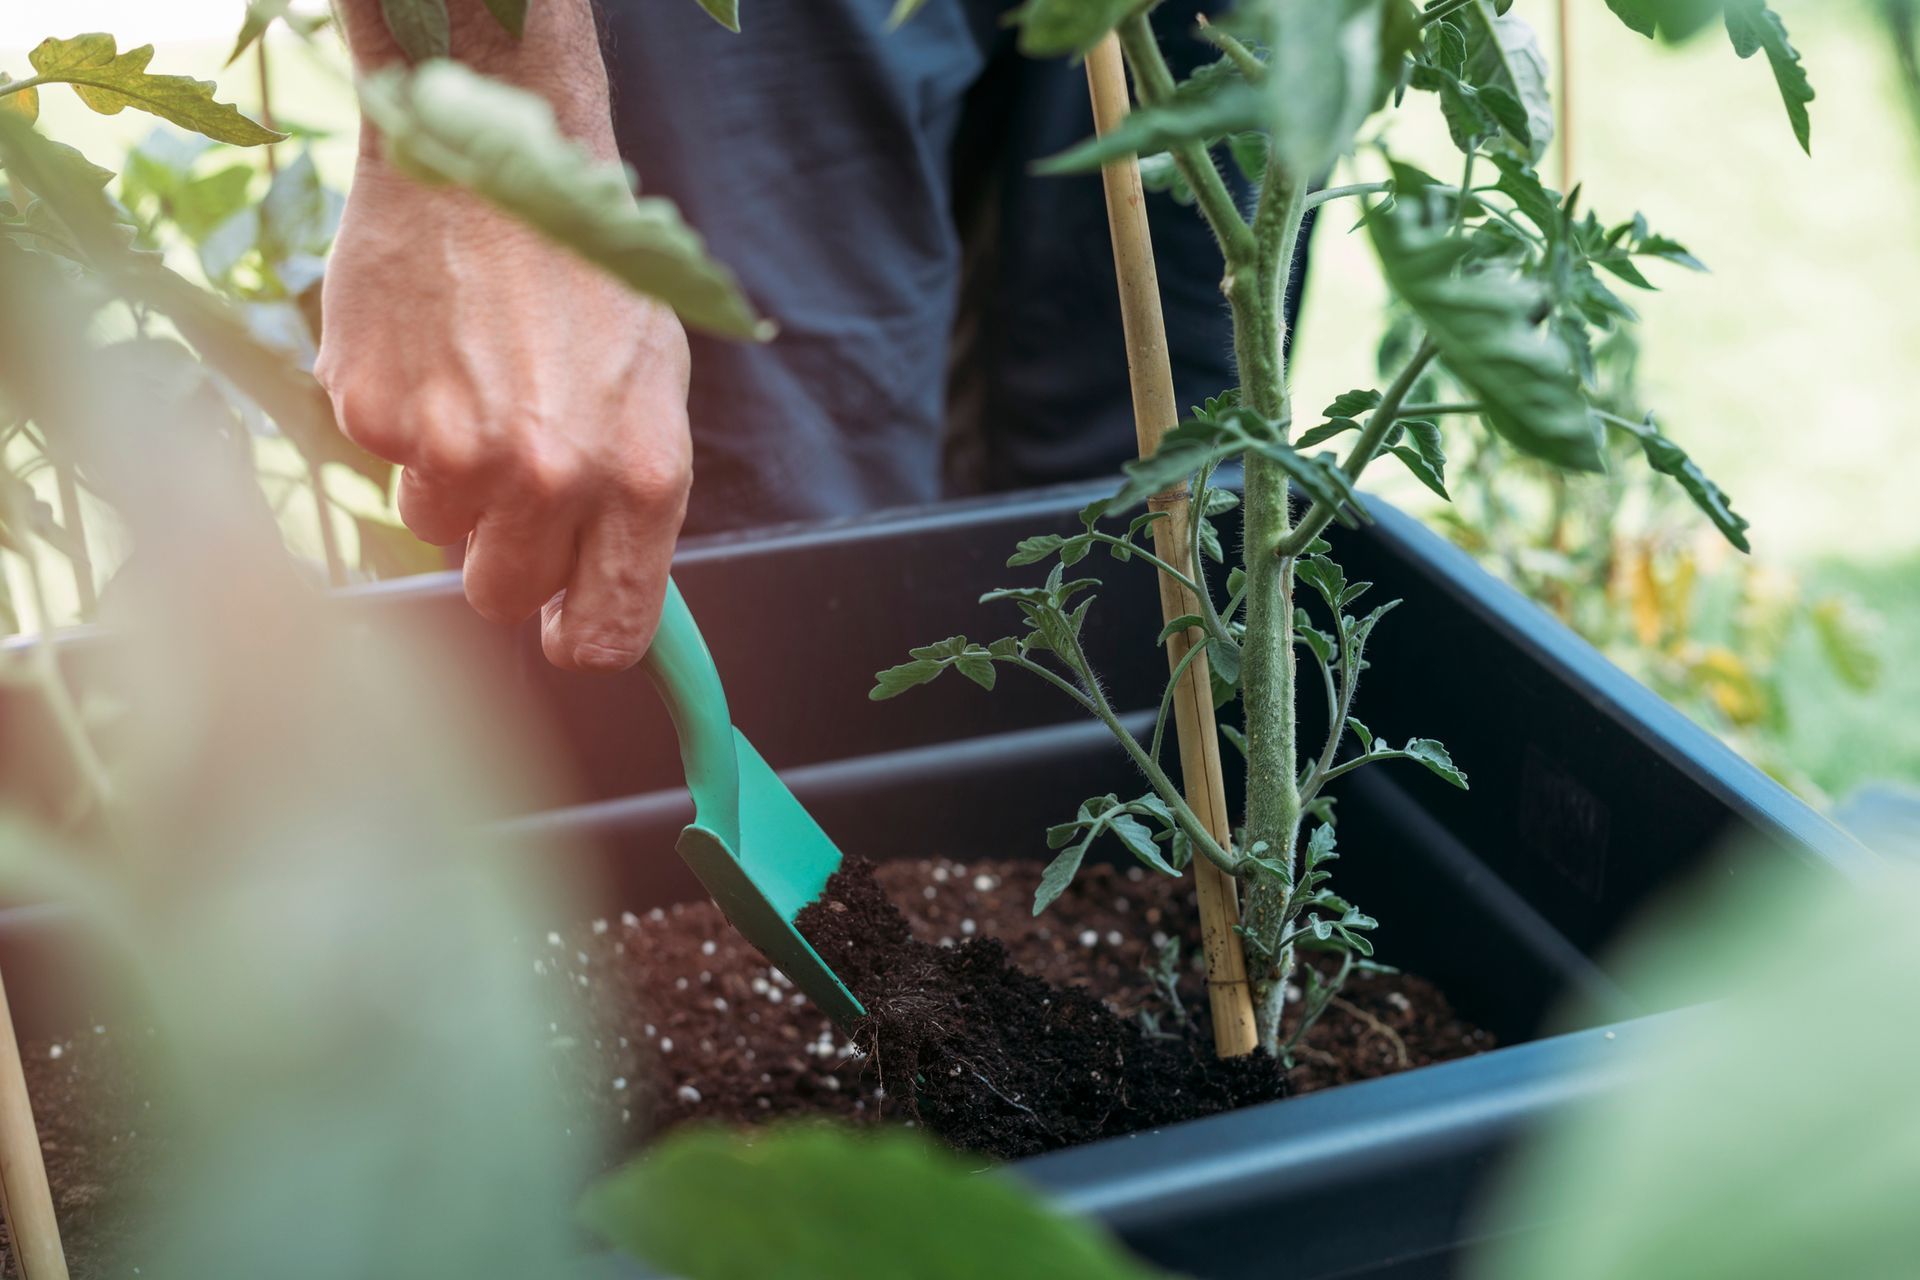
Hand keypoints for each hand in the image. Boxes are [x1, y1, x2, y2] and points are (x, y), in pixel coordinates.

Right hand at [316, 157, 692, 671]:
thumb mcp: (650, 387)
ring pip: (436, 528)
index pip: (611, 629)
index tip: (563, 632)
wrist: (492, 162)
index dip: (581, 638)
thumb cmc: (584, 274)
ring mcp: (453, 449)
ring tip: (475, 382)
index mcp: (639, 476)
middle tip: (510, 480)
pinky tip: (430, 351)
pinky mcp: (372, 412)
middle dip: (504, 556)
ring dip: (450, 478)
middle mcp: (550, 476)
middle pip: (503, 595)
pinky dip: (400, 419)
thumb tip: (608, 597)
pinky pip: (383, 461)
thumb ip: (631, 500)